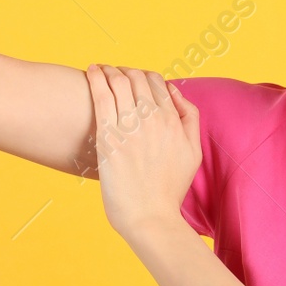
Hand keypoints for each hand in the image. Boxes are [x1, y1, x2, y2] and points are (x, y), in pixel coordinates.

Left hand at [84, 64, 201, 237]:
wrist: (149, 216)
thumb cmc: (169, 189)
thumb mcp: (193, 152)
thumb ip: (190, 119)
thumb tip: (175, 93)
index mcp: (174, 121)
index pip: (158, 82)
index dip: (145, 76)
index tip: (135, 79)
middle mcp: (153, 118)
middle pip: (138, 78)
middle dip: (126, 70)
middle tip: (115, 74)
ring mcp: (130, 126)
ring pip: (120, 81)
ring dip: (110, 70)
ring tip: (101, 69)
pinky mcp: (109, 136)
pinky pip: (102, 96)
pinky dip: (96, 77)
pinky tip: (91, 70)